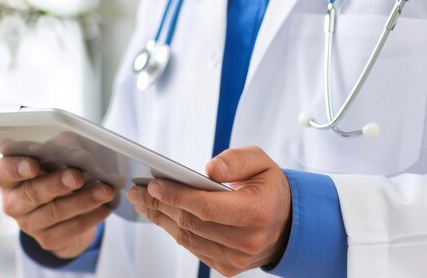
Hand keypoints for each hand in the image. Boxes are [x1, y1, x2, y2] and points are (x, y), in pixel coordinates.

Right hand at [0, 156, 114, 258]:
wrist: (69, 204)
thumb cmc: (61, 167)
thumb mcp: (62, 149)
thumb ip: (65, 146)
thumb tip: (80, 157)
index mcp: (9, 176)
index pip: (0, 172)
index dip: (15, 168)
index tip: (33, 164)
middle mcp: (14, 202)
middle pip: (31, 193)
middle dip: (57, 184)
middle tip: (78, 176)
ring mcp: (29, 223)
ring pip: (55, 212)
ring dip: (83, 200)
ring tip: (105, 190)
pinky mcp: (48, 239)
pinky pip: (70, 229)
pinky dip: (91, 216)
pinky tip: (106, 206)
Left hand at [127, 146, 291, 276]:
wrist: (288, 224)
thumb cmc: (270, 189)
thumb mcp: (262, 162)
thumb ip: (237, 160)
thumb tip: (210, 169)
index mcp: (257, 212)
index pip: (207, 207)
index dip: (176, 196)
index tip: (154, 184)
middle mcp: (247, 241)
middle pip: (192, 223)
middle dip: (160, 204)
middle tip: (138, 190)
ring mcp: (236, 258)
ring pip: (187, 238)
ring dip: (160, 218)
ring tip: (142, 200)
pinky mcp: (227, 267)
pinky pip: (192, 247)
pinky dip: (173, 230)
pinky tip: (161, 214)